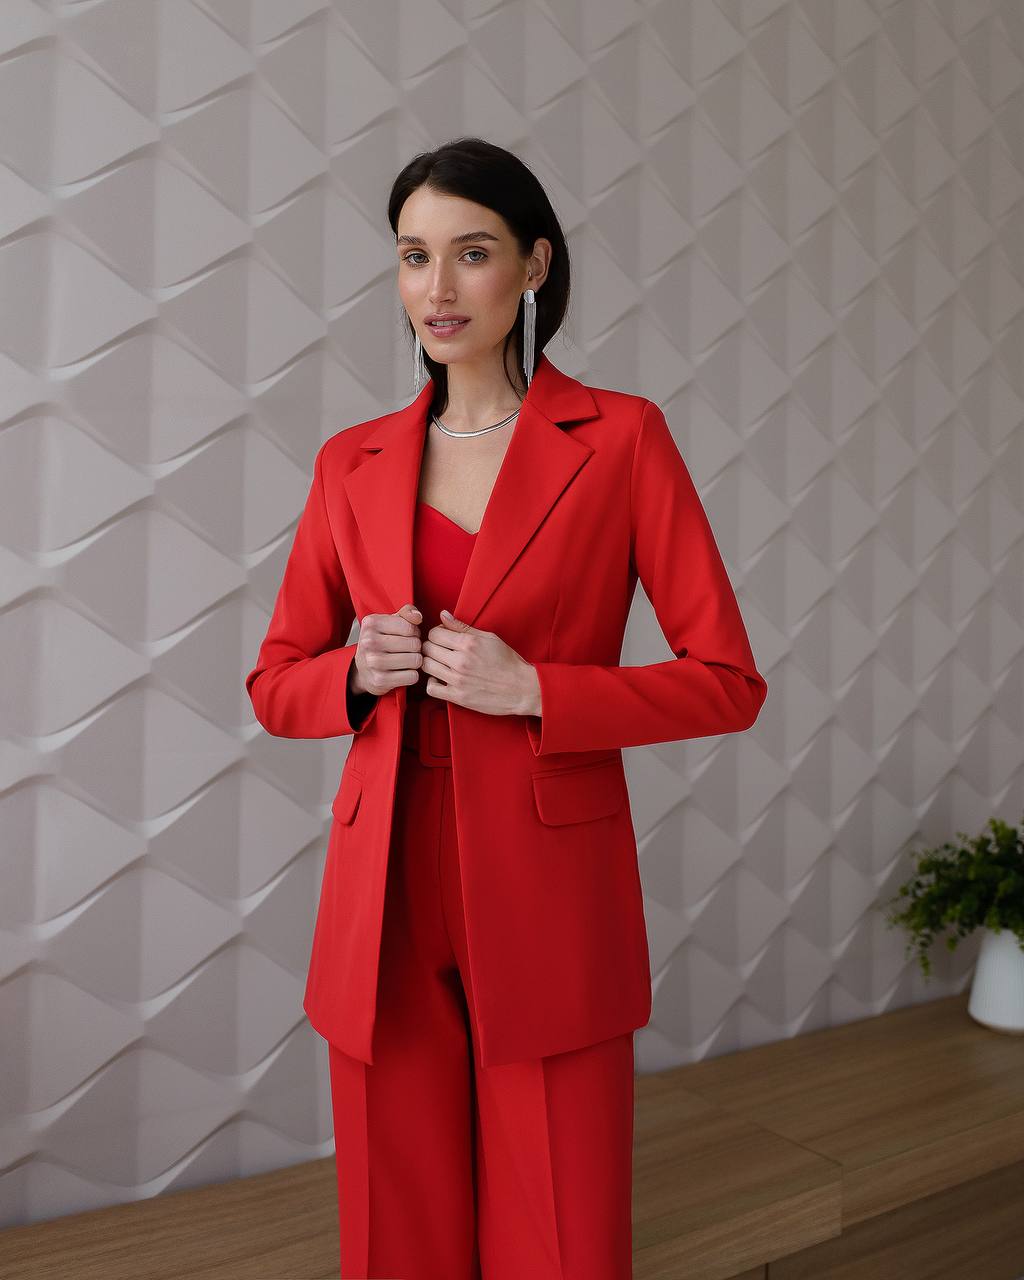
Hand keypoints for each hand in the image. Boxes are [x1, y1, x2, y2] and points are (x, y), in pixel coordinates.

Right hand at [351, 604, 423, 695]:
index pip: (410, 627)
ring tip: (405, 660)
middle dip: (416, 647)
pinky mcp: (380, 680)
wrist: (362, 670)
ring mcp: (373, 662)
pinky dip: (412, 675)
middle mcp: (369, 642)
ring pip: (416, 660)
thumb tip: (418, 617)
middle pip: (414, 644)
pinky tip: (402, 672)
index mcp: (371, 623)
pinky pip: (412, 676)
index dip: (414, 632)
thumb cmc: (380, 642)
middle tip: (407, 649)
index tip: (407, 635)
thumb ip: (406, 613)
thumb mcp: (390, 622)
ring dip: (415, 661)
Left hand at [421, 609, 540, 716]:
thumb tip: (443, 615)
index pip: (434, 633)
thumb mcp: (489, 638)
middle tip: (440, 650)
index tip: (442, 637)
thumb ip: (463, 627)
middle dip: (431, 646)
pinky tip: (441, 679)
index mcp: (468, 644)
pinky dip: (432, 682)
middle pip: (427, 648)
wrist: (521, 688)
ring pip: (426, 666)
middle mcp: (461, 661)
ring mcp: (458, 680)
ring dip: (430, 663)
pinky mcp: (458, 697)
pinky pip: (431, 688)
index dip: (436, 633)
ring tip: (440, 663)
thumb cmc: (508, 662)